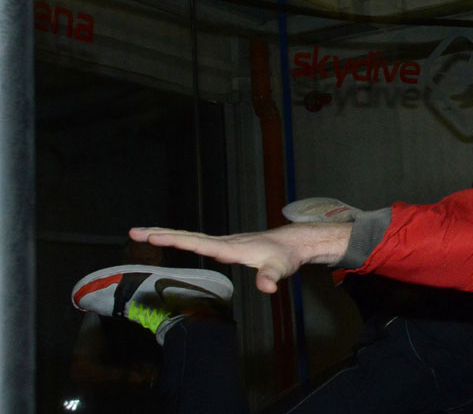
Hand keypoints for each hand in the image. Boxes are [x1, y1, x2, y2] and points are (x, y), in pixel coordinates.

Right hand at [130, 222, 351, 293]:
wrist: (293, 244)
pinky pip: (197, 241)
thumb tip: (266, 287)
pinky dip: (180, 239)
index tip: (151, 235)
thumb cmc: (285, 256)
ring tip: (142, 233)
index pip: (196, 243)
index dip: (174, 239)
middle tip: (133, 231)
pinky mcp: (225, 247)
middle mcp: (223, 243)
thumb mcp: (279, 268)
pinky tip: (170, 240)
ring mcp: (223, 243)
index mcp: (229, 248)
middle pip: (187, 236)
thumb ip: (270, 277)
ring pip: (190, 237)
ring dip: (166, 234)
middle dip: (160, 233)